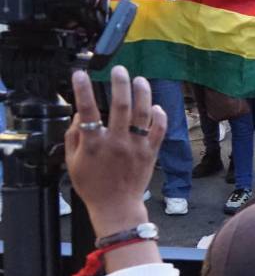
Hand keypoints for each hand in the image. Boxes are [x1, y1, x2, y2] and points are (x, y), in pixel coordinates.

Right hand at [65, 67, 163, 237]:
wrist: (116, 206)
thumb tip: (80, 114)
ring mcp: (137, 146)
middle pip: (121, 106)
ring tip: (140, 80)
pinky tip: (155, 105)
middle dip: (120, 83)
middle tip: (119, 69)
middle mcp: (117, 142)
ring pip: (143, 114)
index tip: (81, 73)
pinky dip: (159, 116)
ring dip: (142, 93)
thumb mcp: (72, 162)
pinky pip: (159, 130)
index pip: (86, 110)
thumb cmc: (92, 185)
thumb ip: (74, 136)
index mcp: (94, 144)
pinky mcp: (151, 152)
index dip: (82, 89)